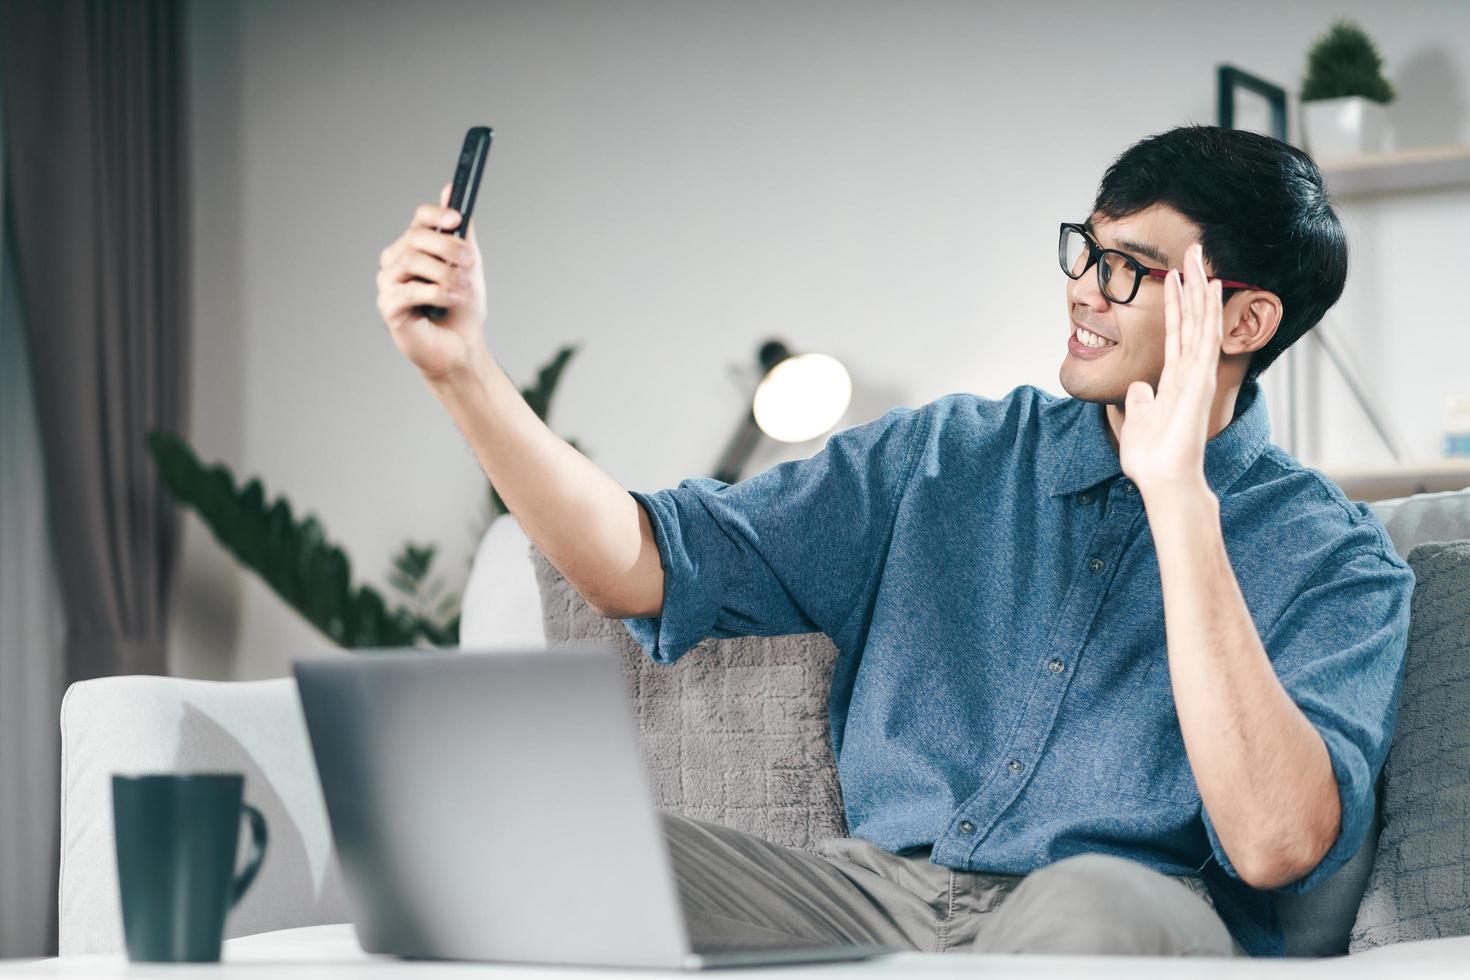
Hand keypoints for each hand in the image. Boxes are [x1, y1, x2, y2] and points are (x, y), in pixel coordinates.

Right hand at [376, 182, 488, 382]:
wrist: (461, 347)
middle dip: (448, 247)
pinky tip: (454, 299)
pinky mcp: (388, 307)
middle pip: (416, 238)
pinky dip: (437, 292)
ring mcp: (388, 284)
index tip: (457, 219)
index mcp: (414, 248)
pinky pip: (409, 290)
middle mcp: (396, 262)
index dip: (436, 215)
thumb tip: (452, 188)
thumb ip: (461, 232)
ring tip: (465, 288)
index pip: (419, 219)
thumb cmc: (462, 309)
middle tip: (470, 261)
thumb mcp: (468, 265)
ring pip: (412, 262)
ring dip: (445, 273)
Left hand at [1117, 242, 1221, 496]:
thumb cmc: (1153, 458)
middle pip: (1192, 319)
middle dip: (1192, 285)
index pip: (1176, 331)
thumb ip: (1142, 401)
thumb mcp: (1138, 420)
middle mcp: (1190, 371)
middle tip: (1194, 251)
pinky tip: (1210, 287)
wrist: (1163, 479)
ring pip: (1201, 320)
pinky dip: (1208, 311)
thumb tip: (1140, 387)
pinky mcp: (1201, 380)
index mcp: (1174, 378)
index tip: (1174, 274)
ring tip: (1199, 257)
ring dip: (1200, 288)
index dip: (1177, 302)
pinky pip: (1205, 337)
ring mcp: (1198, 373)